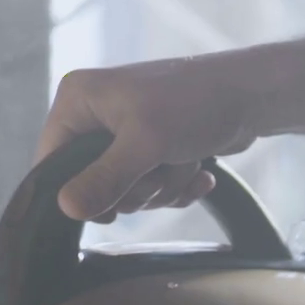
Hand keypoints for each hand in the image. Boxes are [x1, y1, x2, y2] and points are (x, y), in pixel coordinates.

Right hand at [36, 54, 261, 221]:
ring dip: (161, 186)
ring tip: (184, 159)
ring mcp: (124, 131)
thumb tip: (65, 209)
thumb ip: (104, 180)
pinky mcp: (151, 146)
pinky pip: (150, 186)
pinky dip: (176, 185)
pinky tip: (200, 172)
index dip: (77, 191)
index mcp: (78, 100)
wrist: (253, 95)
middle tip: (159, 169)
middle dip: (135, 188)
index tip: (112, 204)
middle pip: (91, 182)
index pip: (51, 161)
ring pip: (126, 190)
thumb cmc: (195, 104)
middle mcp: (95, 113)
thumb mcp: (146, 144)